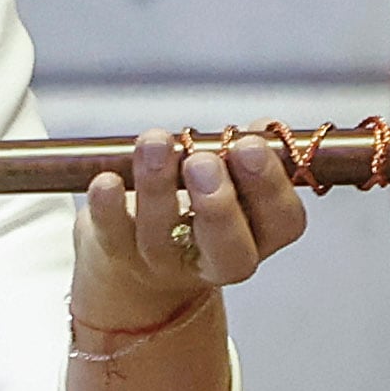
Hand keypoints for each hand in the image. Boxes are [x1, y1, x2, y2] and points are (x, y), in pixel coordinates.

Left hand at [70, 130, 309, 332]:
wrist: (139, 258)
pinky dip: (109, 207)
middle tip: (203, 162)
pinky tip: (107, 180)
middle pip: (228, 247)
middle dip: (218, 204)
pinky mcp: (118, 255)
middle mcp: (216, 260)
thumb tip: (262, 128)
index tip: (248, 145)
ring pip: (162, 234)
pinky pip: (113, 234)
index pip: (282, 222)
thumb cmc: (199, 203)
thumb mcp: (232, 180)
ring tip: (154, 143)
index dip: (269, 186)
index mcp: (259, 237)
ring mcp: (164, 262)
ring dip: (157, 186)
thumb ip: (249, 152)